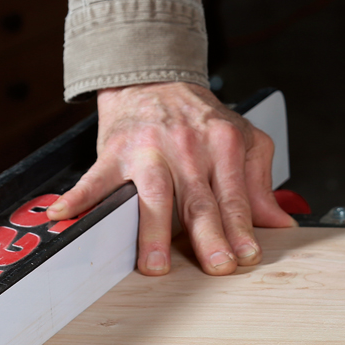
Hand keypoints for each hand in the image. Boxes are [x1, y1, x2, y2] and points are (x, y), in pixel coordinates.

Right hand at [47, 82, 295, 275]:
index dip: (241, 229)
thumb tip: (280, 224)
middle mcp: (187, 147)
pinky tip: (64, 216)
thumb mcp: (242, 140)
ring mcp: (148, 150)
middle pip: (199, 200)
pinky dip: (78, 197)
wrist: (154, 77)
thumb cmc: (199, 117)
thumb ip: (259, 184)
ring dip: (154, 232)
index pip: (234, 196)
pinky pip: (95, 178)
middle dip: (209, 237)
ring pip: (154, 195)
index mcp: (222, 145)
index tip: (247, 256)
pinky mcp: (114, 152)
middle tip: (217, 266)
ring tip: (156, 264)